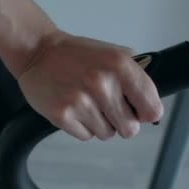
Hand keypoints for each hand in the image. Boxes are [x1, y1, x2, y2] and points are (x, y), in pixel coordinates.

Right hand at [17, 30, 163, 140]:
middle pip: (130, 128)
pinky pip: (86, 136)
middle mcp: (103, 84)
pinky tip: (73, 108)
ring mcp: (82, 101)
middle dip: (121, 122)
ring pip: (107, 134)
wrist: (37, 52)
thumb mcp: (112, 54)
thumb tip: (151, 106)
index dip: (146, 114)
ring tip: (87, 104)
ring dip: (99, 124)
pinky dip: (81, 126)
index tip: (140, 113)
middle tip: (108, 108)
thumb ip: (135, 77)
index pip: (151, 108)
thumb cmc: (75, 54)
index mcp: (120, 66)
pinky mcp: (63, 115)